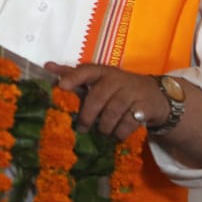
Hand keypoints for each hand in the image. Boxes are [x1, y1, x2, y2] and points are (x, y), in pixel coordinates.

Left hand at [45, 62, 167, 140]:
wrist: (155, 95)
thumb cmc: (117, 87)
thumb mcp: (98, 79)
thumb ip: (73, 74)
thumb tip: (47, 66)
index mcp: (102, 71)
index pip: (86, 71)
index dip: (73, 77)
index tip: (61, 86)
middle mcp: (117, 79)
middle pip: (97, 98)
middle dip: (87, 116)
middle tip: (81, 128)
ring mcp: (132, 92)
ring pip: (112, 113)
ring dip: (104, 127)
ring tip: (101, 132)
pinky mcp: (145, 107)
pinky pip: (128, 123)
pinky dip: (119, 133)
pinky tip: (116, 135)